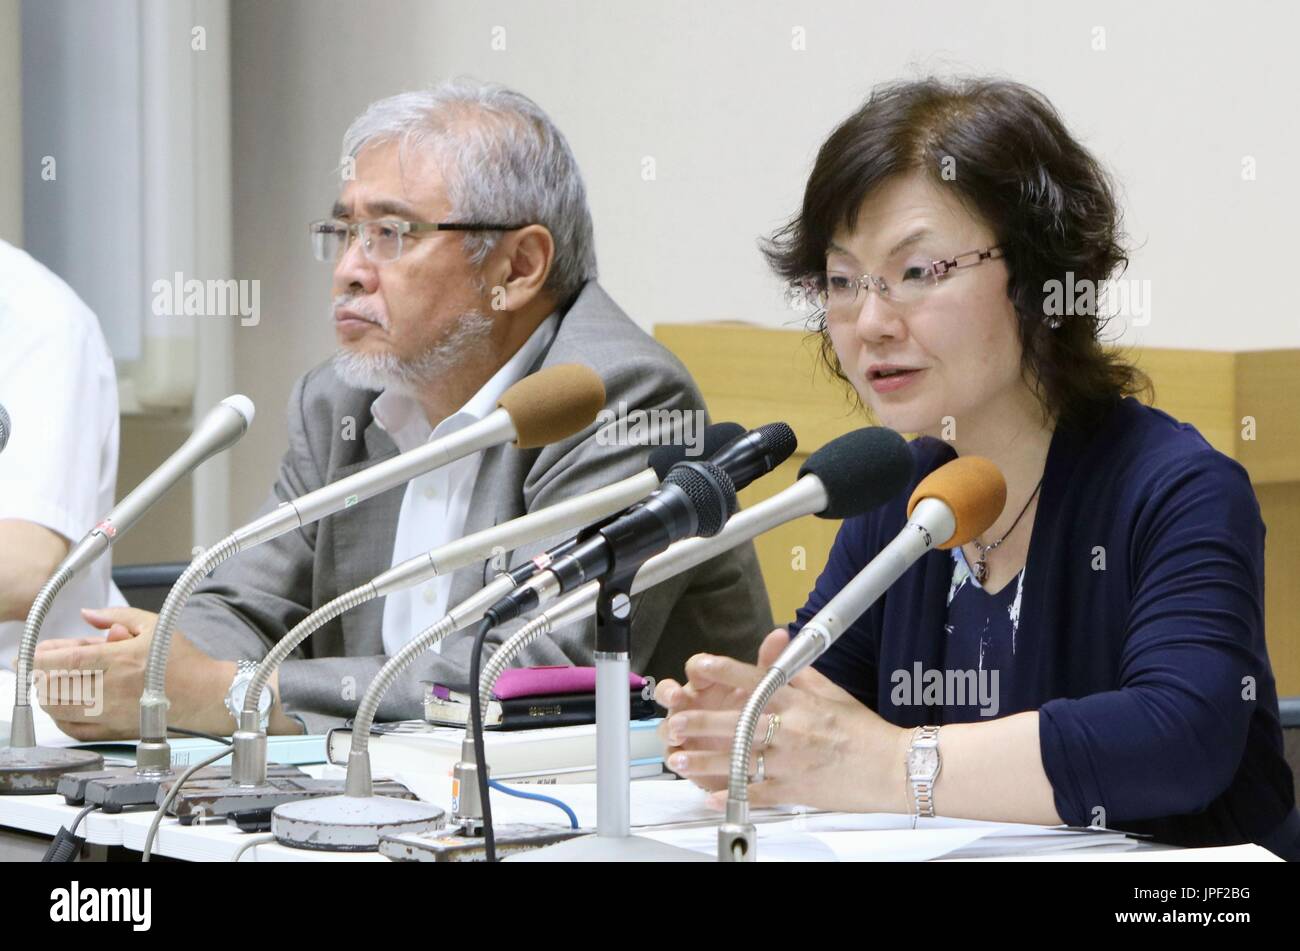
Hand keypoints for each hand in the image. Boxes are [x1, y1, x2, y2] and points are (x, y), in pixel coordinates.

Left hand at [32, 606, 237, 740]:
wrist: (206, 695)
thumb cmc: (185, 662)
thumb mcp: (153, 625)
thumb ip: (116, 617)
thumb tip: (87, 614)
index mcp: (121, 659)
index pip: (63, 661)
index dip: (42, 657)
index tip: (38, 652)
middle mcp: (112, 689)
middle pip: (54, 686)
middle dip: (43, 674)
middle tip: (48, 665)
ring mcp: (111, 714)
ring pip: (58, 709)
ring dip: (49, 694)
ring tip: (57, 683)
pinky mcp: (114, 731)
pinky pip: (72, 730)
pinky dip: (61, 717)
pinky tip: (68, 705)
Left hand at [655, 628, 910, 812]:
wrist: (894, 767)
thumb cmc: (864, 730)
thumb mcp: (831, 692)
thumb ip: (799, 674)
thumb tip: (778, 651)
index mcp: (799, 702)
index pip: (756, 680)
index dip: (725, 671)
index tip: (699, 666)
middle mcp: (792, 729)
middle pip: (739, 723)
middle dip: (703, 723)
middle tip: (675, 722)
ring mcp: (792, 761)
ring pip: (741, 761)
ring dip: (705, 760)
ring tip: (679, 759)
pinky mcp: (796, 790)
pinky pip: (758, 793)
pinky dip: (733, 795)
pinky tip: (709, 796)